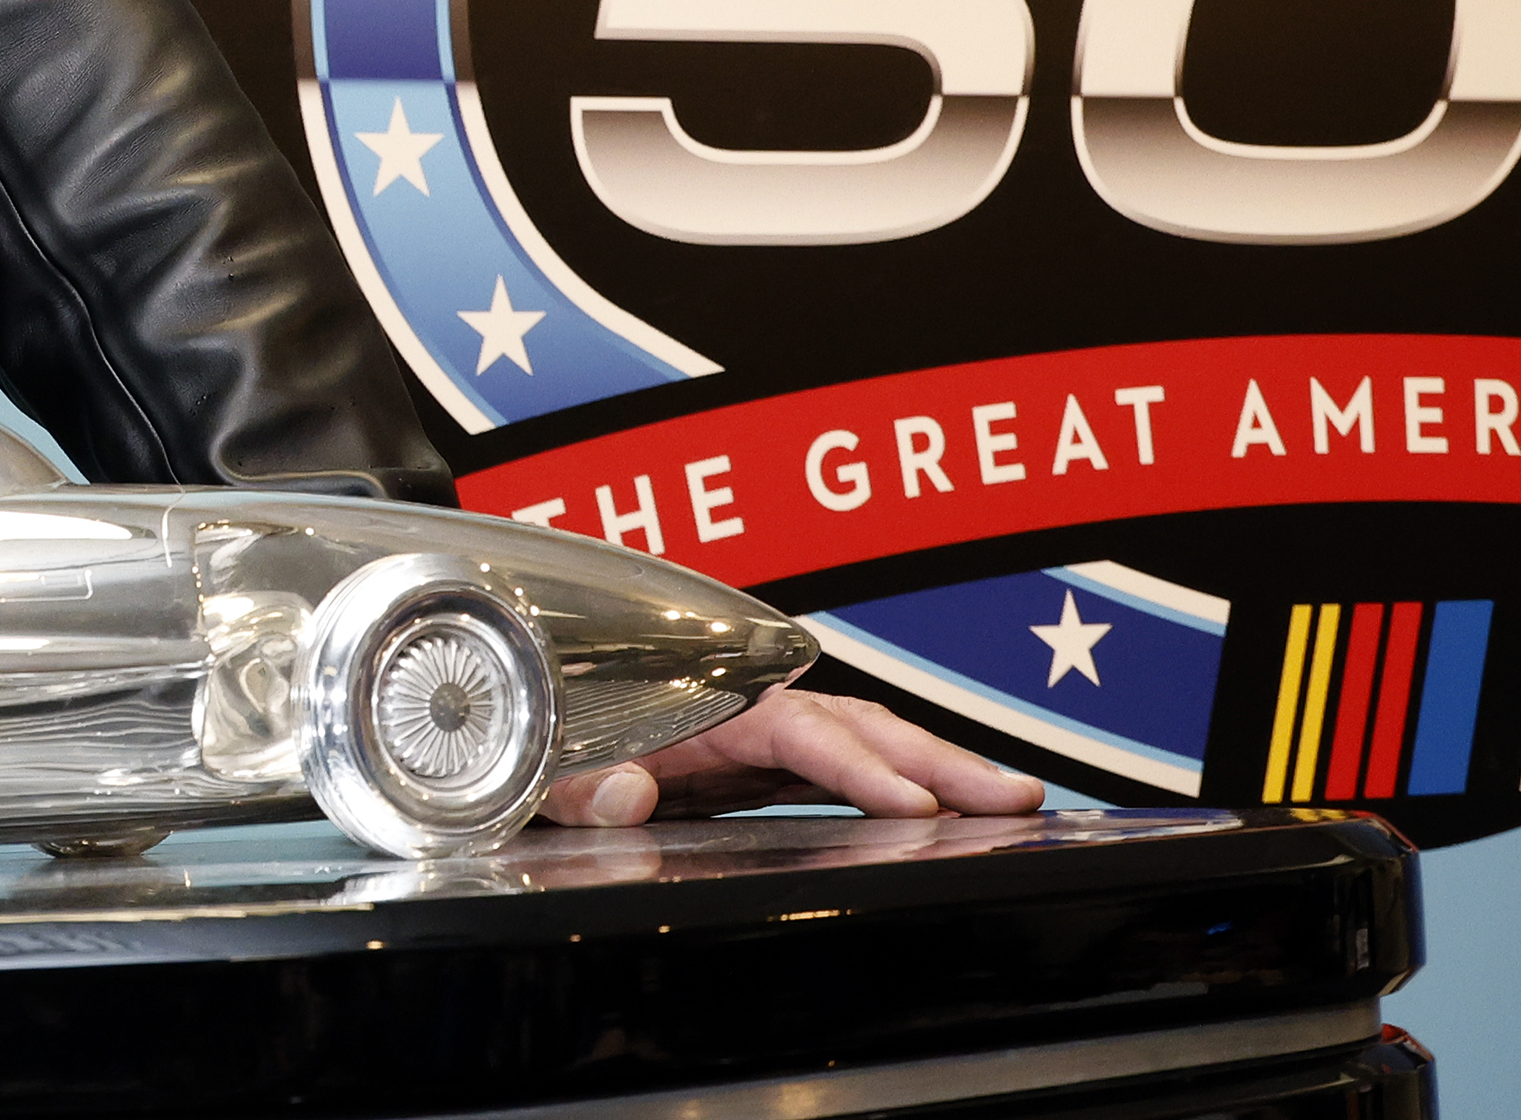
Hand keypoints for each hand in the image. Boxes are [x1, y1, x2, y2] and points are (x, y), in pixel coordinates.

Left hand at [537, 688, 1046, 825]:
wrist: (504, 724)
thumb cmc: (525, 738)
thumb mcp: (533, 767)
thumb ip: (573, 780)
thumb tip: (629, 793)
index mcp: (692, 703)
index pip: (794, 730)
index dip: (855, 766)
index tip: (912, 803)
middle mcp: (735, 711)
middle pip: (851, 725)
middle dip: (937, 757)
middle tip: (1015, 796)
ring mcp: (752, 738)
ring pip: (860, 742)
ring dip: (936, 768)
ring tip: (1015, 802)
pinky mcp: (756, 767)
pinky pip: (839, 770)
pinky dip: (897, 785)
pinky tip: (948, 817)